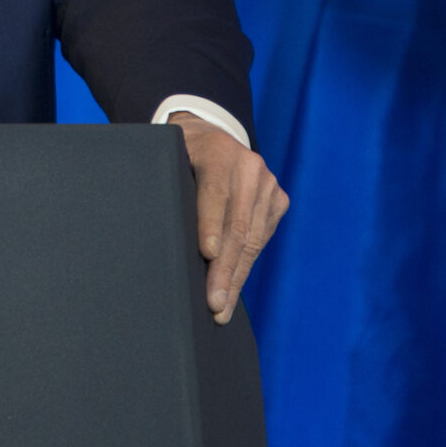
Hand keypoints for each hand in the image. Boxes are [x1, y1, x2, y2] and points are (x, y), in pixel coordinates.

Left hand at [173, 112, 288, 323]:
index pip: (215, 193)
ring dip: (236, 277)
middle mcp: (249, 167)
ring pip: (253, 239)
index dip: (210, 226)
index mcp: (218, 152)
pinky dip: (246, 265)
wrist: (212, 138)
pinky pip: (261, 239)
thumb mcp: (171, 163)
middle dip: (225, 269)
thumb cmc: (182, 158)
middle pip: (238, 226)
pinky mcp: (278, 200)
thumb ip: (173, 189)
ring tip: (222, 308)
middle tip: (214, 303)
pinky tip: (234, 288)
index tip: (206, 255)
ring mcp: (268, 184)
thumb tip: (167, 239)